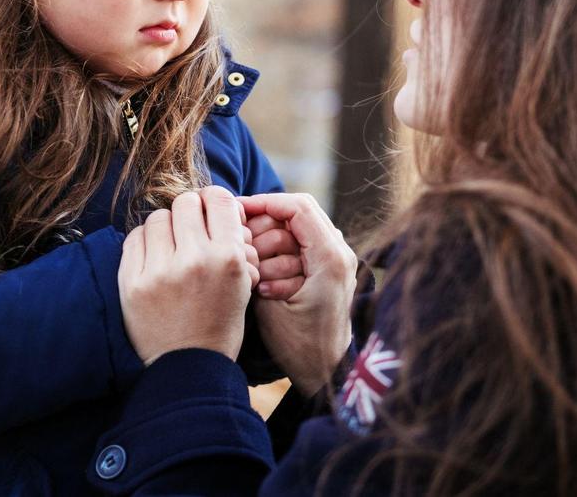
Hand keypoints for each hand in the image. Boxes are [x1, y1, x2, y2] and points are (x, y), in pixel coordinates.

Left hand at [118, 187, 253, 364]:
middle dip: (189, 212)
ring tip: (170, 247)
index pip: (219, 199)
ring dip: (166, 227)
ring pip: (158, 217)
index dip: (213, 201)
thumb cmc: (219, 322)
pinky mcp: (132, 282)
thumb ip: (233, 242)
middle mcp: (194, 259)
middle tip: (189, 229)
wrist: (188, 367)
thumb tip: (218, 204)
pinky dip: (144, 242)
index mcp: (228, 258)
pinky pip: (134, 237)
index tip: (209, 211)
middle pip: (186, 202)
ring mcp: (159, 271)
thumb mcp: (242, 282)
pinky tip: (153, 257)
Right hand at [238, 193, 356, 395]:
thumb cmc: (298, 345)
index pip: (296, 207)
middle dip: (264, 226)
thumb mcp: (269, 304)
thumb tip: (240, 233)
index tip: (236, 211)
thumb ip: (258, 263)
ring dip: (271, 242)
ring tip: (255, 270)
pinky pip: (301, 244)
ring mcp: (337, 258)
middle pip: (296, 213)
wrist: (326, 374)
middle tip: (242, 247)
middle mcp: (340, 251)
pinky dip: (279, 253)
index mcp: (330, 257)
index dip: (263, 203)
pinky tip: (265, 276)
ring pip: (296, 228)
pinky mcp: (329, 267)